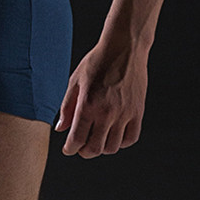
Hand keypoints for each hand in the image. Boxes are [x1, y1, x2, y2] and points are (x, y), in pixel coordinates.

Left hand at [56, 42, 147, 157]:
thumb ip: (67, 107)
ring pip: (113, 147)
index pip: (77, 139)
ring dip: (102, 148)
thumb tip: (61, 129)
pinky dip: (121, 142)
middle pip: (95, 148)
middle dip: (84, 152)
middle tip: (81, 147)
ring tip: (97, 139)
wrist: (124, 48)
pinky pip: (131, 138)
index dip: (70, 148)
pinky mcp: (138, 112)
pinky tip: (113, 134)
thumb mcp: (75, 81)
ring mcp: (125, 113)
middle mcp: (107, 112)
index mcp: (88, 104)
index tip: (68, 148)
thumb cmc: (98, 61)